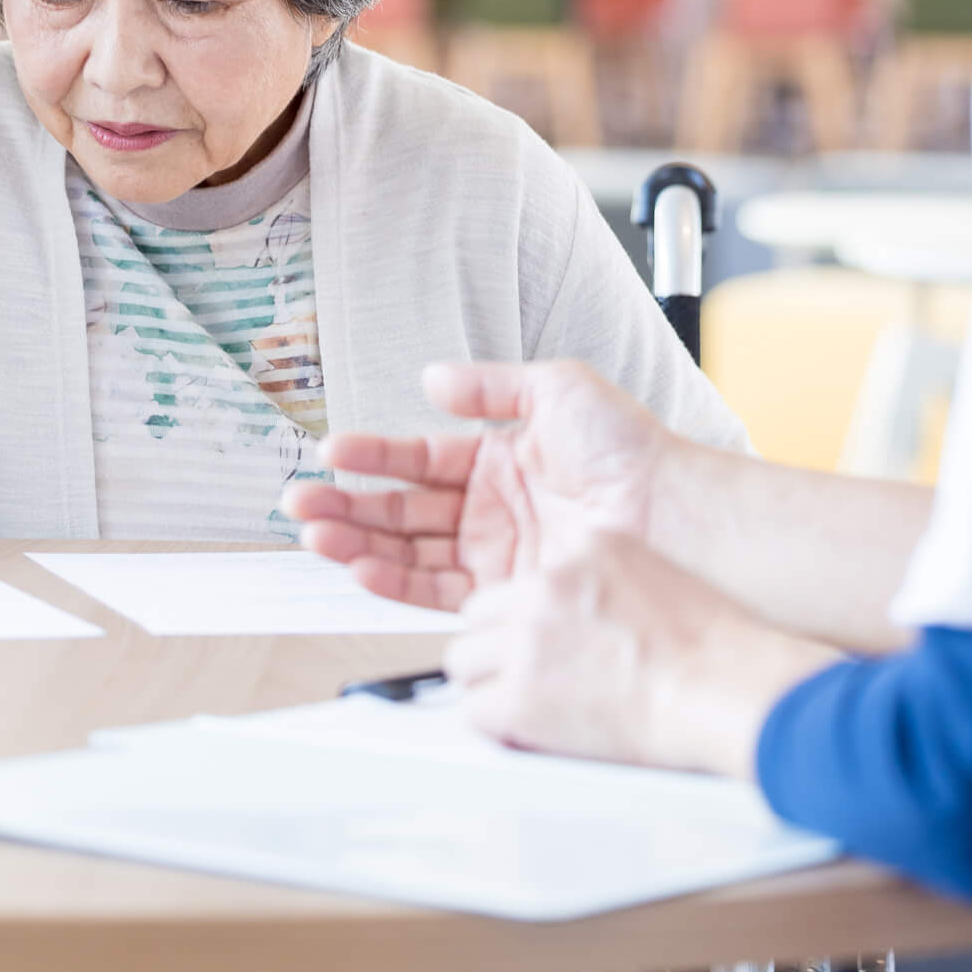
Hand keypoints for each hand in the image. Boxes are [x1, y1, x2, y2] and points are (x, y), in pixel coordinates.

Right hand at [287, 359, 676, 609]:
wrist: (671, 512)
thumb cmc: (629, 449)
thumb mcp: (556, 389)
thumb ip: (488, 386)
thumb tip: (431, 379)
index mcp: (498, 458)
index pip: (419, 458)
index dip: (374, 457)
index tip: (333, 452)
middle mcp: (491, 508)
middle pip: (402, 508)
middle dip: (348, 504)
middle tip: (299, 500)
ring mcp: (496, 552)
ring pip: (408, 548)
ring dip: (357, 542)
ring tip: (313, 533)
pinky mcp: (505, 592)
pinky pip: (436, 588)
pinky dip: (393, 578)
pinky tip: (360, 565)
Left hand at [445, 530, 837, 776]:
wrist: (721, 690)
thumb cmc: (712, 648)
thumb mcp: (653, 575)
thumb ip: (601, 580)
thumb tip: (576, 605)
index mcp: (580, 550)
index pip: (516, 578)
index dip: (520, 617)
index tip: (533, 638)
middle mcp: (545, 586)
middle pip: (476, 614)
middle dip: (494, 646)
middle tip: (520, 673)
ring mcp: (527, 640)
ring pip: (463, 660)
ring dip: (489, 684)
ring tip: (522, 704)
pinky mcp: (521, 696)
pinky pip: (474, 710)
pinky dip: (496, 725)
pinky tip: (525, 730)